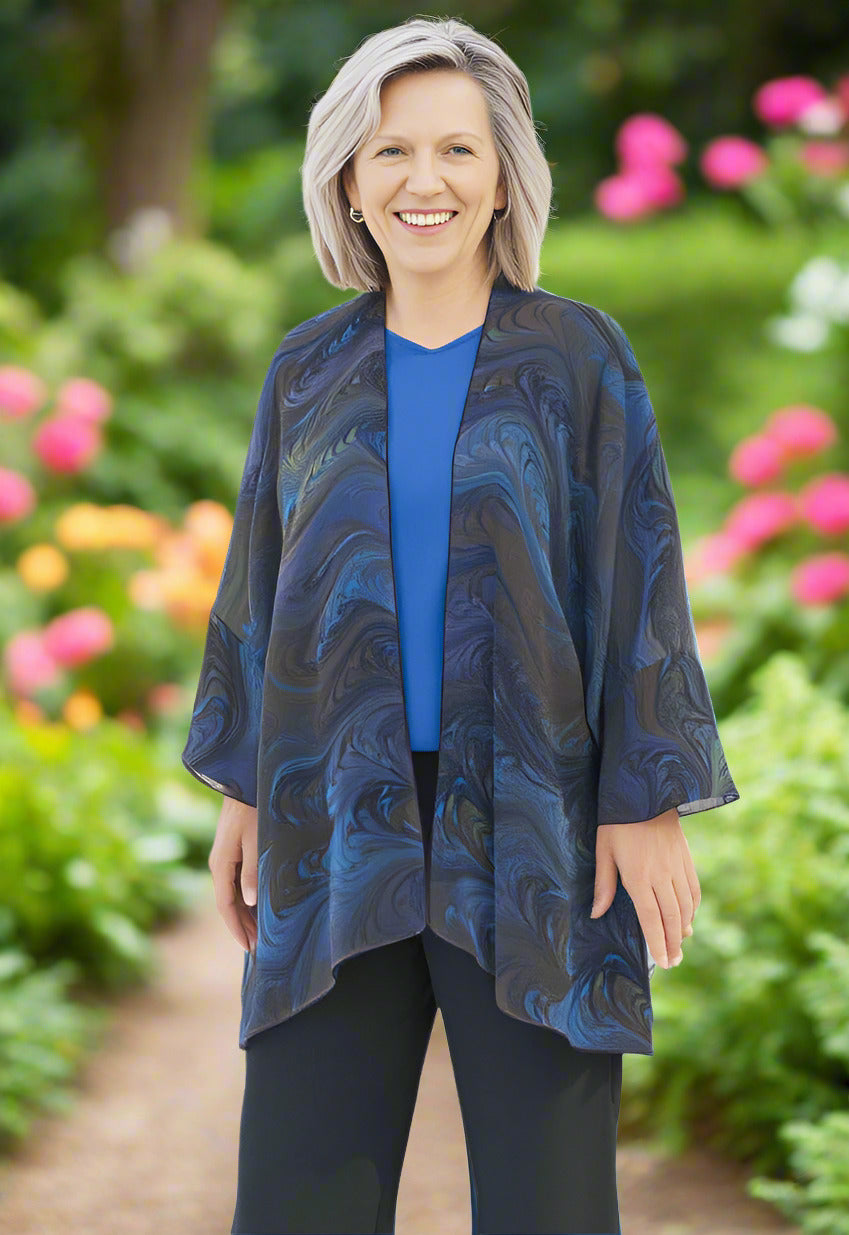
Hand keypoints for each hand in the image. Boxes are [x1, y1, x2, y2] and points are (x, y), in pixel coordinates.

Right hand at [208, 795, 258, 952]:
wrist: (242, 779)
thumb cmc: (253, 808)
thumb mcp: (255, 840)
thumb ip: (252, 871)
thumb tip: (248, 903)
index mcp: (220, 864)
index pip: (225, 905)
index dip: (236, 928)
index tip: (249, 947)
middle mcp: (219, 863)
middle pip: (228, 903)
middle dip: (241, 925)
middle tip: (258, 946)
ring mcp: (224, 856)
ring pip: (232, 893)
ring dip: (244, 913)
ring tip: (259, 931)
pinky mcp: (232, 849)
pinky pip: (236, 880)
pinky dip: (246, 897)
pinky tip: (256, 903)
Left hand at [589, 808, 699, 967]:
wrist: (646, 791)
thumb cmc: (617, 821)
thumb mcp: (603, 850)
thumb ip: (603, 884)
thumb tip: (596, 914)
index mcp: (638, 876)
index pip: (651, 919)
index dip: (658, 943)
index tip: (662, 962)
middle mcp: (661, 875)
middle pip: (671, 918)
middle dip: (673, 944)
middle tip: (673, 962)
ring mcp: (677, 867)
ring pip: (685, 906)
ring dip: (683, 929)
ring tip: (680, 946)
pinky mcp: (686, 858)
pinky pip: (694, 890)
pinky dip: (693, 908)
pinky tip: (688, 919)